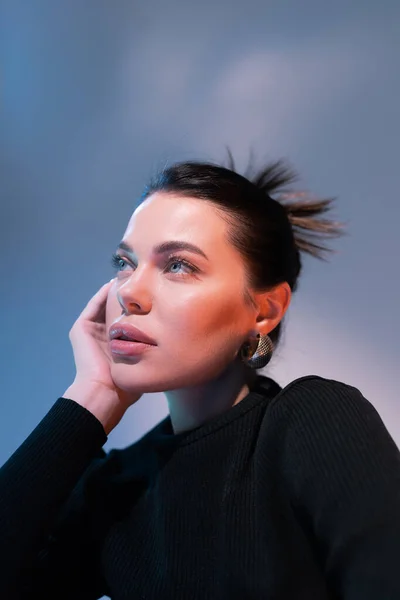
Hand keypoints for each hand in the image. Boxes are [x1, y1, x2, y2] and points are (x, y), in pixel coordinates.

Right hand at [63, 279, 141, 432]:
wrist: (106, 391)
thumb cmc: (129, 384)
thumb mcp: (145, 361)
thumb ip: (153, 349)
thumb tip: (176, 337)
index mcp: (115, 344)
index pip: (128, 318)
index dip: (140, 305)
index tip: (155, 292)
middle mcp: (102, 336)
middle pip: (116, 308)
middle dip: (129, 295)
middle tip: (142, 279)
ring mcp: (90, 331)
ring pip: (105, 303)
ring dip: (117, 290)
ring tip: (132, 276)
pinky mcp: (81, 328)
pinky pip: (95, 304)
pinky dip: (106, 293)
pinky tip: (119, 283)